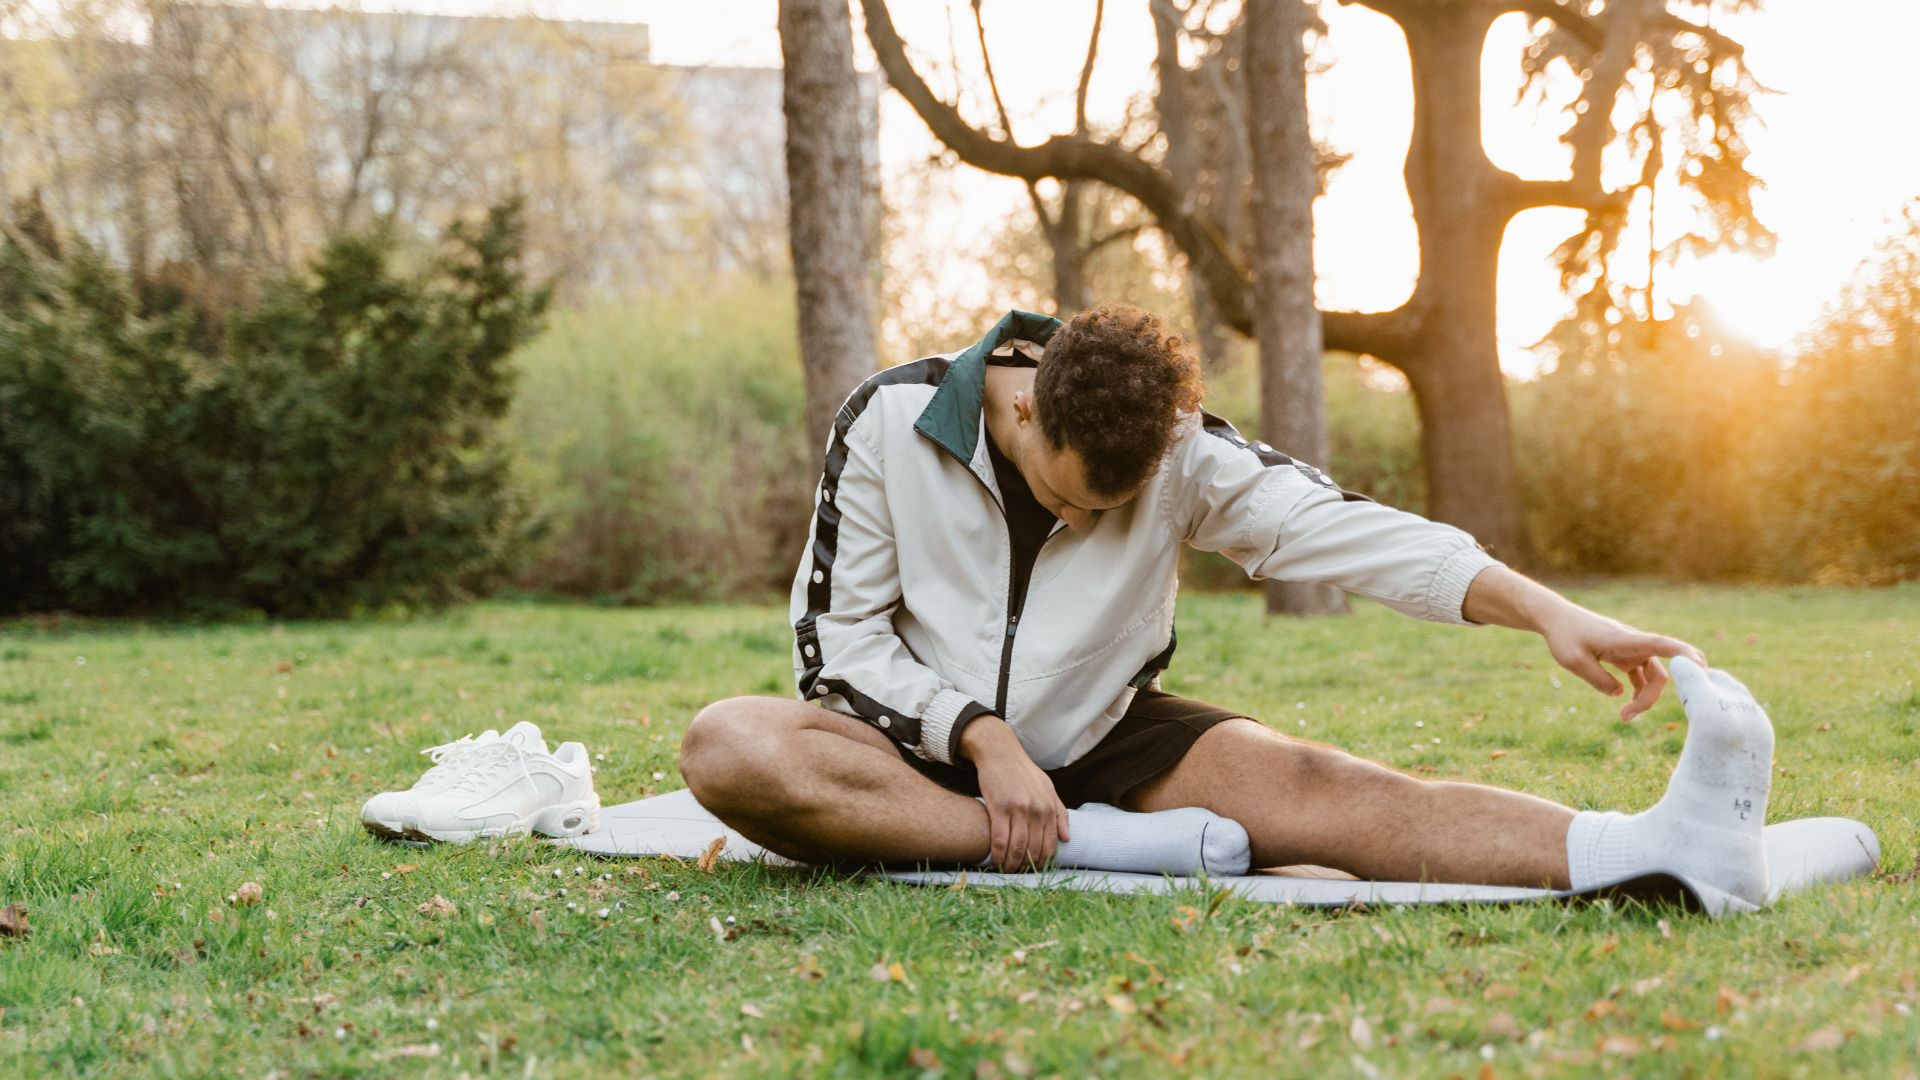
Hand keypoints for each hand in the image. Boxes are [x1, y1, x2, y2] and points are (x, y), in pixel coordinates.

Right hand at [960, 717, 1068, 870]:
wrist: (1000, 752)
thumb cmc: (1023, 771)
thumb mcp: (1048, 788)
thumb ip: (1059, 813)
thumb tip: (1067, 838)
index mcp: (1050, 807)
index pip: (1050, 845)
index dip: (1042, 862)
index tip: (1034, 869)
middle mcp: (1037, 810)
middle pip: (1033, 850)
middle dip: (1026, 866)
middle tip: (1018, 873)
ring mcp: (1018, 809)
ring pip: (1017, 848)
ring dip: (1011, 864)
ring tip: (1006, 870)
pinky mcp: (999, 807)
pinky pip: (1000, 839)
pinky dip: (997, 854)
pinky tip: (995, 860)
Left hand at [1540, 606, 1706, 721]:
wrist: (1556, 619)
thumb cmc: (1565, 636)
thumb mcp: (1575, 661)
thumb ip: (1599, 680)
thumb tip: (1621, 694)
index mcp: (1626, 640)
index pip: (1662, 644)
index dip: (1684, 655)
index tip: (1701, 667)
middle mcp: (1635, 644)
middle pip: (1659, 673)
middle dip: (1651, 697)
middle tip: (1627, 716)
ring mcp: (1632, 650)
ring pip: (1653, 677)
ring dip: (1644, 698)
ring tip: (1624, 717)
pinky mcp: (1625, 656)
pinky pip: (1641, 677)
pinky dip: (1639, 692)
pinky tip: (1626, 706)